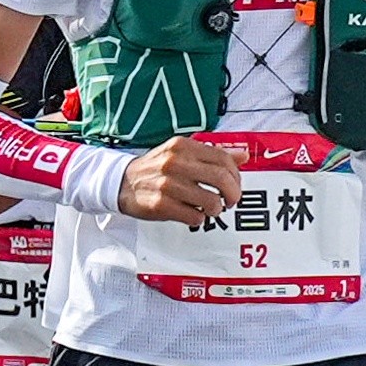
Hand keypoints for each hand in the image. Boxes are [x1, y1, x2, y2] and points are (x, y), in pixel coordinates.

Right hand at [114, 136, 241, 228]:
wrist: (122, 182)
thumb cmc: (156, 169)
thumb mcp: (182, 154)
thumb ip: (212, 154)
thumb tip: (243, 155)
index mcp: (183, 146)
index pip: (223, 158)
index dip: (236, 175)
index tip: (235, 185)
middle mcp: (175, 162)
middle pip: (221, 179)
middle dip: (233, 194)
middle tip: (230, 201)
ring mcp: (167, 184)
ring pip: (211, 201)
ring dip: (215, 209)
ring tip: (210, 209)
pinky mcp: (160, 204)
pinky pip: (194, 217)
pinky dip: (198, 219)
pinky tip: (193, 214)